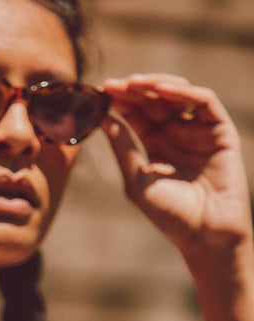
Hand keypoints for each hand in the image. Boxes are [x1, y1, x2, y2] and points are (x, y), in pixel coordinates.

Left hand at [101, 74, 252, 258]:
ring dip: (155, 86)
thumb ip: (123, 150)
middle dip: (133, 91)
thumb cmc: (170, 216)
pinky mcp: (220, 132)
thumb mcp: (138, 182)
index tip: (100, 93)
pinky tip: (162, 90)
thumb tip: (103, 119)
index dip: (120, 103)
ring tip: (133, 84)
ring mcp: (199, 131)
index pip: (136, 116)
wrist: (205, 235)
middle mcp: (176, 135)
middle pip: (153, 102)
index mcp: (155, 147)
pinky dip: (183, 92)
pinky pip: (204, 103)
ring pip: (178, 96)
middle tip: (112, 85)